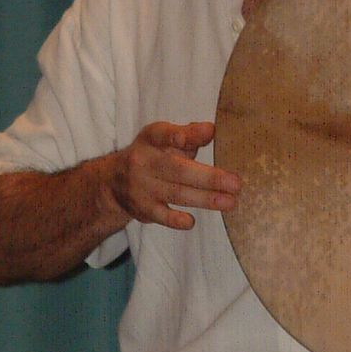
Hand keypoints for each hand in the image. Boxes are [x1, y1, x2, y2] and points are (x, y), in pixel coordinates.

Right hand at [111, 120, 239, 231]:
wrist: (114, 182)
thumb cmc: (153, 155)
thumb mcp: (165, 139)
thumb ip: (189, 134)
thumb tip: (211, 130)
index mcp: (151, 139)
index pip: (163, 134)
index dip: (177, 135)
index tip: (198, 135)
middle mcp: (144, 162)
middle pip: (178, 170)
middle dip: (209, 178)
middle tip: (236, 183)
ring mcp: (142, 187)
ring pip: (176, 193)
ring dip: (205, 199)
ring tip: (230, 202)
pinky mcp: (142, 208)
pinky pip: (161, 216)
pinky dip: (176, 220)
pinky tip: (191, 222)